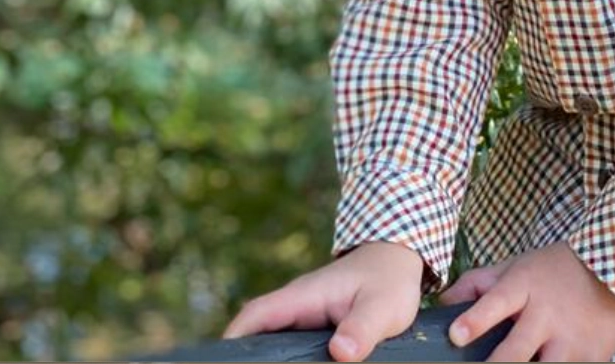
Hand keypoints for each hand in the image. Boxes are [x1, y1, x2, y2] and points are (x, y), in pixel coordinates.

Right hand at [223, 241, 424, 361]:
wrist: (396, 260)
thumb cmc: (389, 279)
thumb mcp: (383, 307)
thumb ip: (362, 328)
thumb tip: (340, 352)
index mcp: (304, 296)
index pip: (257, 314)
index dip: (235, 336)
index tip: (219, 360)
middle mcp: (297, 305)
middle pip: (257, 331)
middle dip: (242, 354)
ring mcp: (304, 315)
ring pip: (272, 338)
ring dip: (261, 355)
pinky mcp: (314, 326)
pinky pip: (288, 343)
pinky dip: (281, 357)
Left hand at [440, 242, 614, 361]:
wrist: (614, 270)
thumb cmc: (555, 269)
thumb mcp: (516, 265)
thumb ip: (479, 283)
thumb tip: (443, 303)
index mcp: (525, 286)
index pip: (496, 302)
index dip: (475, 320)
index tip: (456, 335)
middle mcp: (547, 315)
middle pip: (517, 349)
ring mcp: (571, 341)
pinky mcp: (592, 359)